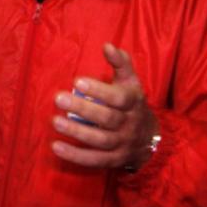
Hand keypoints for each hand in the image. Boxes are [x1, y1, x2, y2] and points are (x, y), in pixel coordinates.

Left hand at [51, 44, 159, 169]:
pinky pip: (95, 160)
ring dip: (77, 132)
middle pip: (108, 118)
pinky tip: (57, 147)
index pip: (119, 98)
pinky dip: (75, 155)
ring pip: (101, 140)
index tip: (77, 81)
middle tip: (59, 98)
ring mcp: (122, 144)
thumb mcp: (131, 82)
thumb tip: (107, 45)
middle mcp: (129, 124)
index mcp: (133, 102)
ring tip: (55, 121)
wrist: (150, 139)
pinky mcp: (113, 160)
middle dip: (83, 109)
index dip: (99, 90)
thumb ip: (121, 63)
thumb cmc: (133, 103)